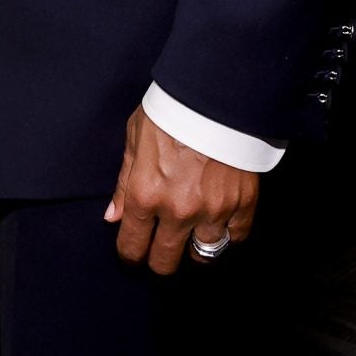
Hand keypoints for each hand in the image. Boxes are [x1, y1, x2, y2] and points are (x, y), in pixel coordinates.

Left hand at [105, 105, 258, 275]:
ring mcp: (212, 210)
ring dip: (194, 250)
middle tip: (160, 251)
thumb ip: (124, 183)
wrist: (216, 93)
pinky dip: (227, 235)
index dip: (129, 255)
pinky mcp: (242, 204)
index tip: (133, 253)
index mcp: (145, 194)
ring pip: (203, 256)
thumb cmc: (170, 111)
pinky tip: (219, 224)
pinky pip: (235, 238)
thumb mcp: (135, 139)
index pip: (132, 247)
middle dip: (158, 261)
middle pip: (165, 262)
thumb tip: (112, 217)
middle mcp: (177, 210)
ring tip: (191, 238)